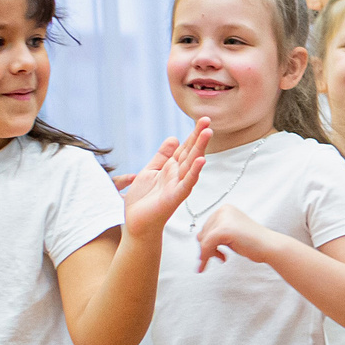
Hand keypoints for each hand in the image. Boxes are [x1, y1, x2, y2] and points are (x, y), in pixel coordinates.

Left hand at [123, 121, 209, 236]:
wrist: (137, 224)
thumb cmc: (143, 200)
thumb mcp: (149, 171)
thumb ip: (161, 156)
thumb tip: (174, 138)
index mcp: (171, 169)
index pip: (184, 148)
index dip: (192, 134)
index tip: (202, 120)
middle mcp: (177, 176)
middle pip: (190, 153)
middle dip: (199, 137)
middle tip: (207, 121)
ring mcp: (177, 186)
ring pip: (191, 164)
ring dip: (200, 149)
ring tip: (207, 133)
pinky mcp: (174, 197)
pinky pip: (186, 183)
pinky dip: (194, 172)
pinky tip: (201, 161)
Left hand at [194, 205, 275, 271]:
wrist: (270, 246)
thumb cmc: (253, 242)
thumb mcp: (232, 233)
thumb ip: (216, 233)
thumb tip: (198, 238)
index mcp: (225, 209)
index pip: (206, 227)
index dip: (207, 242)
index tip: (216, 252)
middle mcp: (223, 210)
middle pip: (202, 233)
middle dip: (208, 248)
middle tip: (221, 257)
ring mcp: (223, 219)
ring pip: (203, 240)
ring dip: (208, 253)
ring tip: (222, 258)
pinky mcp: (223, 229)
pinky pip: (206, 246)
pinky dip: (205, 258)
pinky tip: (208, 266)